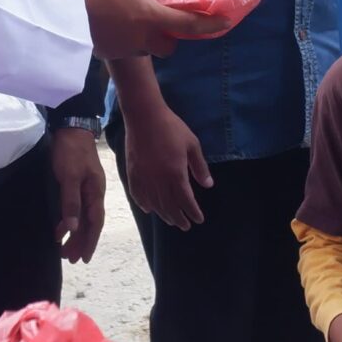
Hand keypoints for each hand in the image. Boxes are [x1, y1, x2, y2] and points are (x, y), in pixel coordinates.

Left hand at [49, 126, 105, 262]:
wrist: (71, 127)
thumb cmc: (70, 151)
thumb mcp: (69, 177)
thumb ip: (71, 202)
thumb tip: (73, 228)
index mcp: (95, 192)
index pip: (94, 223)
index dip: (90, 241)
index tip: (84, 258)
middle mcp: (94, 193)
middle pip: (89, 223)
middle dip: (81, 242)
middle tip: (71, 260)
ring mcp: (87, 188)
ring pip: (82, 218)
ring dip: (74, 234)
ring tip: (64, 249)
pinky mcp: (78, 183)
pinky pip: (76, 209)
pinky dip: (69, 221)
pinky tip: (60, 229)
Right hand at [75, 0, 232, 59]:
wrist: (56, 11)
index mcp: (150, 17)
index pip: (189, 25)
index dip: (210, 25)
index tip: (225, 23)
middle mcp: (141, 38)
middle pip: (168, 46)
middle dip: (172, 37)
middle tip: (167, 20)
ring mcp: (123, 48)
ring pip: (145, 48)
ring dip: (147, 37)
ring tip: (136, 18)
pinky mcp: (106, 52)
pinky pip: (124, 46)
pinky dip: (126, 37)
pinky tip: (114, 22)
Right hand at [119, 99, 209, 230]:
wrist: (144, 116)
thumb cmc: (171, 128)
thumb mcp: (192, 145)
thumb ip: (199, 167)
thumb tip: (208, 185)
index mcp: (175, 174)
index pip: (186, 201)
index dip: (193, 212)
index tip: (198, 219)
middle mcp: (159, 181)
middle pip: (169, 207)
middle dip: (179, 218)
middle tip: (186, 225)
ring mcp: (144, 178)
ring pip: (154, 204)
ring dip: (164, 215)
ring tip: (171, 220)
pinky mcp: (133, 173)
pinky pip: (138, 195)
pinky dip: (144, 204)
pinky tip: (149, 209)